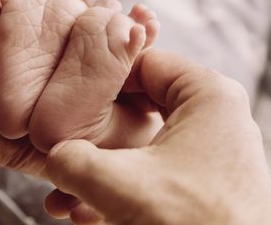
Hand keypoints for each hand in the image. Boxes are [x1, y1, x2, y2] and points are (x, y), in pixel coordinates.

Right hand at [44, 49, 270, 224]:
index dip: (100, 79)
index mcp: (209, 94)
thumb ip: (72, 159)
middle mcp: (216, 118)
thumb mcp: (118, 184)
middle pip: (140, 105)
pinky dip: (123, 189)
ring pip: (144, 145)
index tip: (67, 97)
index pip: (143, 61)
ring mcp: (213, 153)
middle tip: (65, 144)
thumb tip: (54, 154)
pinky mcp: (208, 185)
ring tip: (65, 194)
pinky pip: (156, 173)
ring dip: (102, 170)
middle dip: (96, 133)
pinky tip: (87, 213)